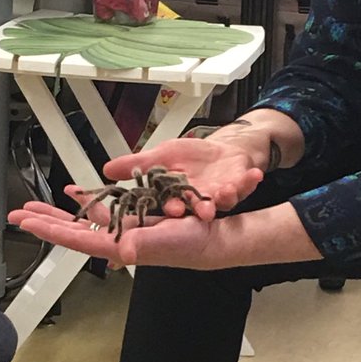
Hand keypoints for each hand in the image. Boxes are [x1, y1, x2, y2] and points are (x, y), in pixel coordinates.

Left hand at [7, 202, 220, 267]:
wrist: (215, 238)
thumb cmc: (195, 243)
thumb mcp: (170, 240)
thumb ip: (145, 244)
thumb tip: (122, 249)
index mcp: (120, 244)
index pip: (76, 239)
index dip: (49, 230)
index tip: (26, 222)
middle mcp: (117, 238)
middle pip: (72, 230)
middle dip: (45, 221)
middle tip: (18, 214)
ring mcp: (125, 229)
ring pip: (83, 219)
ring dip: (59, 212)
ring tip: (37, 205)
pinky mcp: (136, 218)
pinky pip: (104, 208)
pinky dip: (87, 200)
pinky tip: (77, 192)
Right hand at [96, 134, 265, 218]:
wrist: (222, 151)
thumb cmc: (191, 156)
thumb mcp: (159, 155)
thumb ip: (135, 164)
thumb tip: (106, 170)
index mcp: (177, 195)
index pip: (171, 203)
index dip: (173, 208)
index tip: (174, 209)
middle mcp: (198, 199)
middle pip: (198, 207)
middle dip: (201, 208)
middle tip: (204, 210)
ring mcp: (219, 195)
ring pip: (222, 201)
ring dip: (226, 197)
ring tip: (228, 191)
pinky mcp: (238, 187)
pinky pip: (245, 186)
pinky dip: (250, 181)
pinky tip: (254, 175)